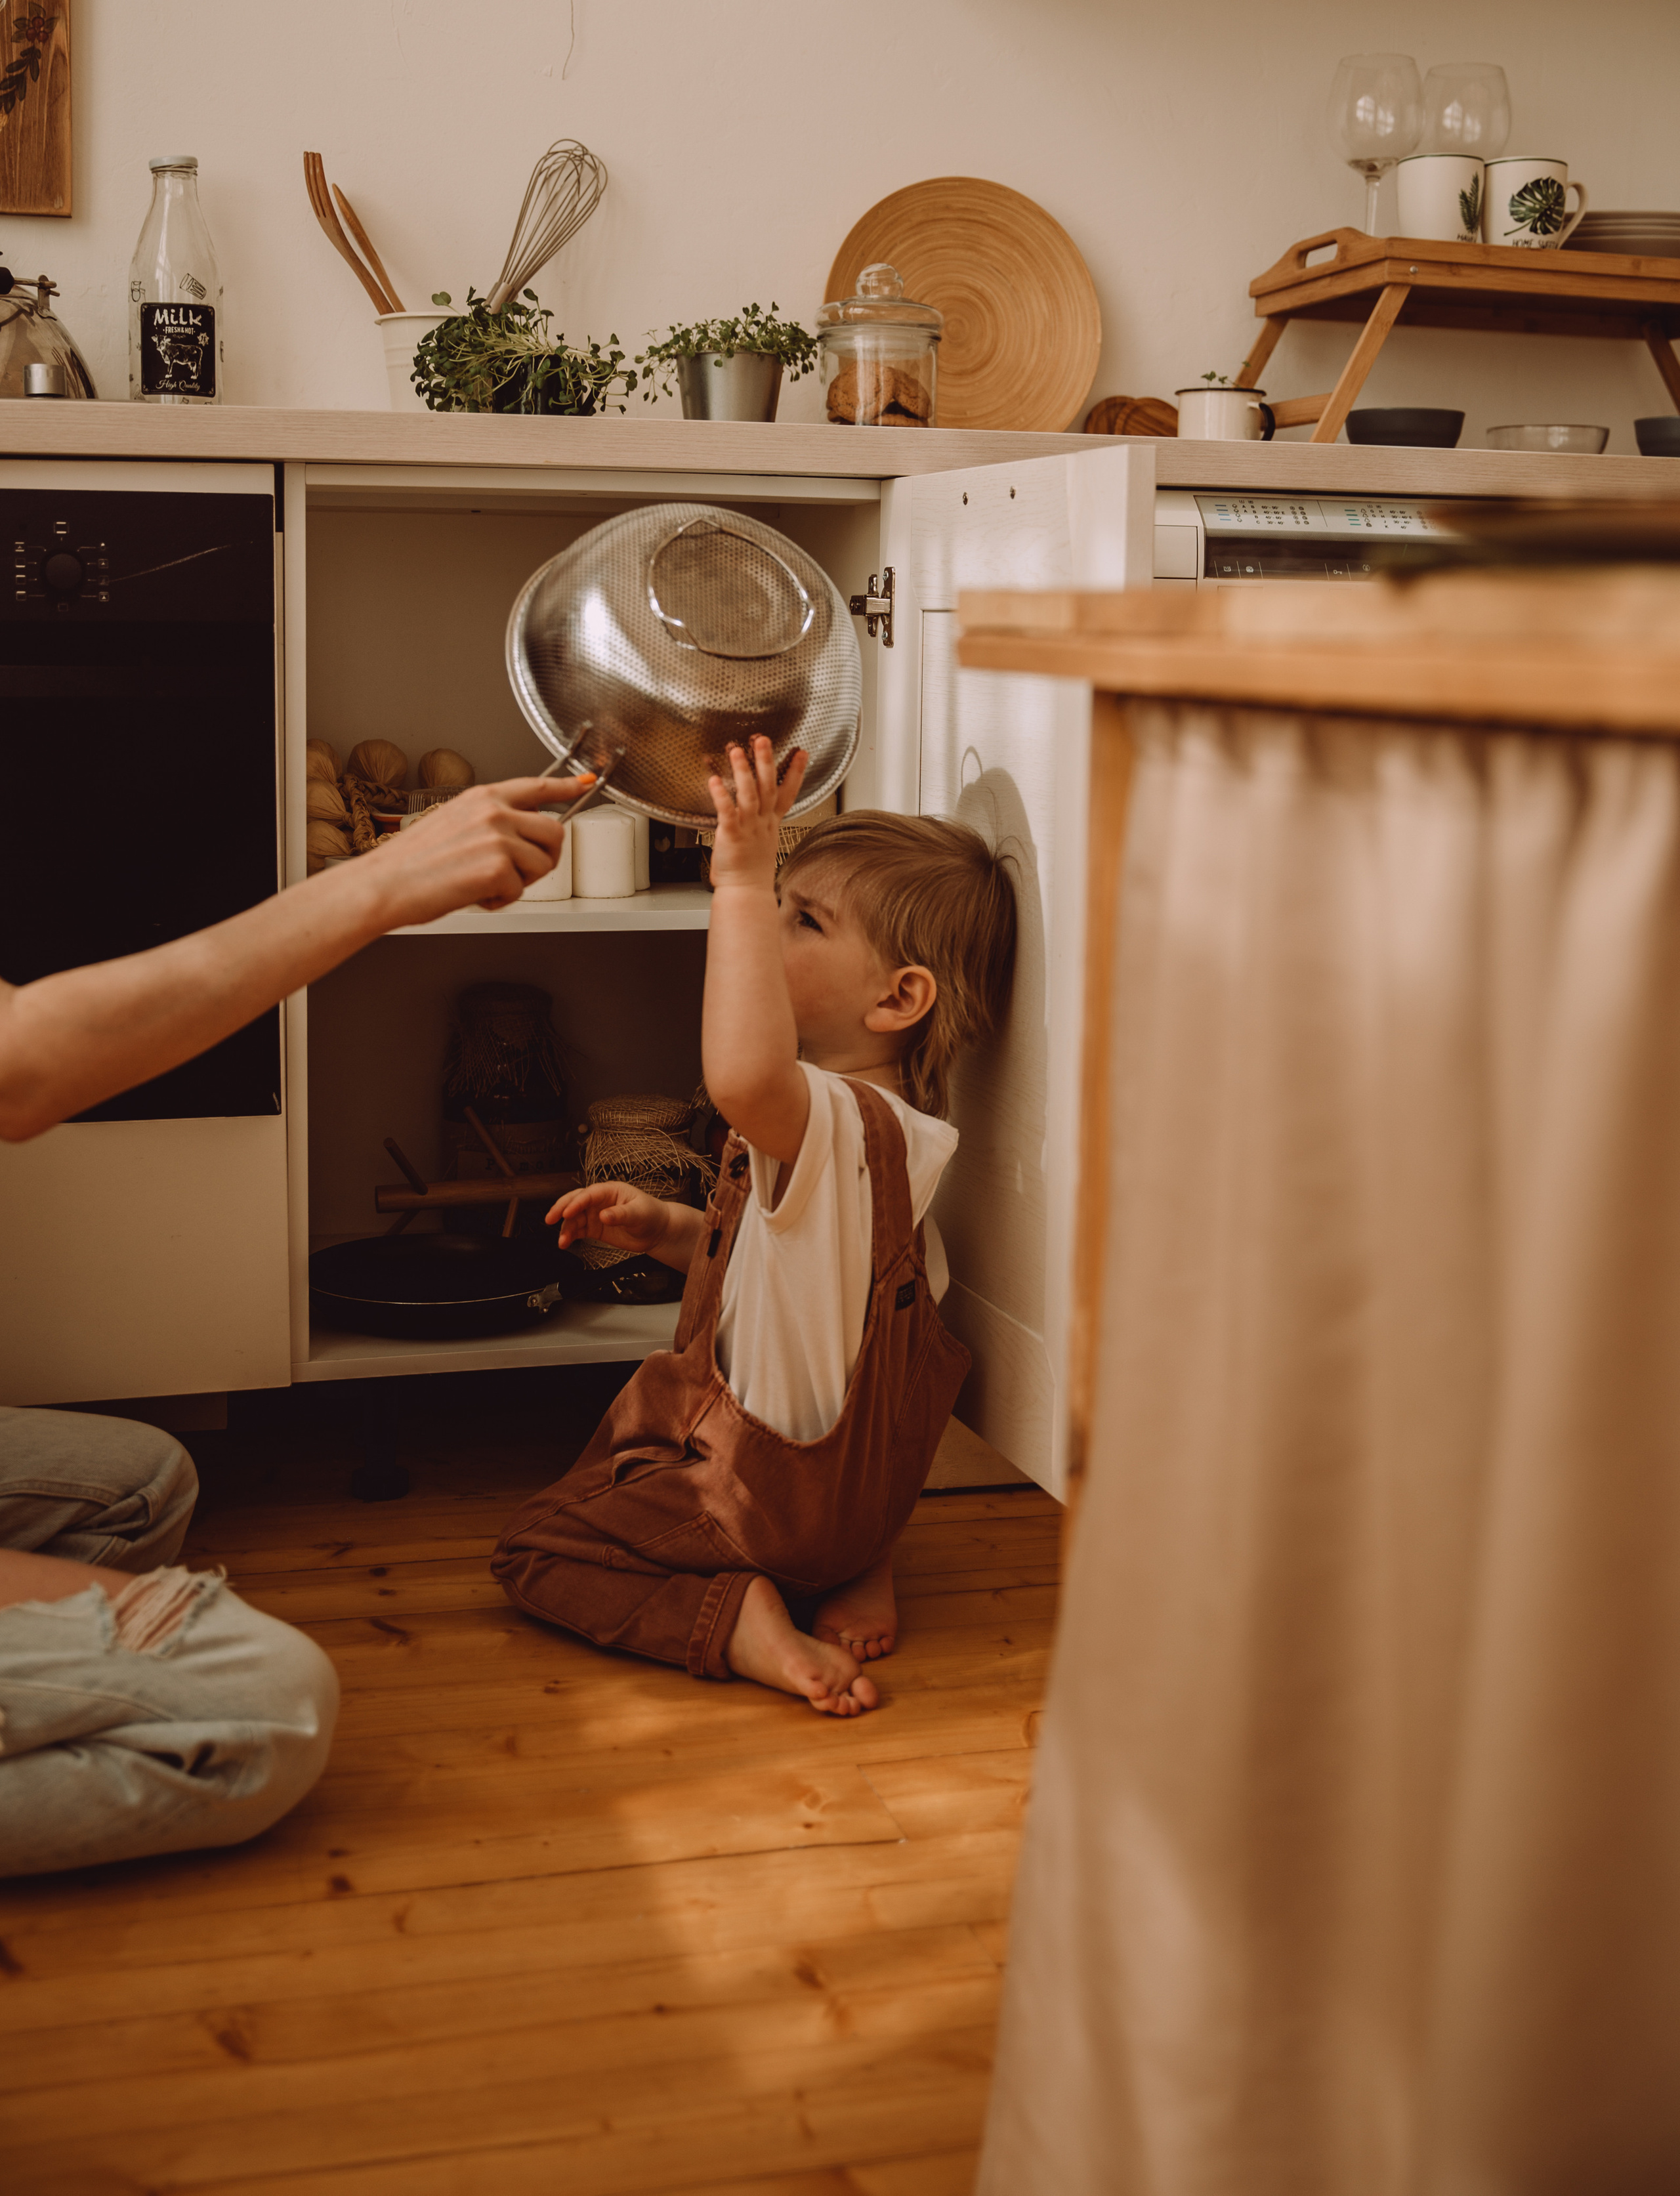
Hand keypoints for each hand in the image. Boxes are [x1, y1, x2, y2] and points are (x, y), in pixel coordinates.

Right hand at [360, 774, 594, 922]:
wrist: (385, 885)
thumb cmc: (411, 863)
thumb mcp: (453, 823)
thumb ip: (490, 822)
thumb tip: (518, 834)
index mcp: (483, 798)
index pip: (537, 786)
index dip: (567, 787)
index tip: (586, 782)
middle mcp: (494, 812)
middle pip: (555, 832)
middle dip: (546, 858)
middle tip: (519, 872)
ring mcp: (497, 837)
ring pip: (542, 864)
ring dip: (520, 882)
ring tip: (484, 883)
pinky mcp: (498, 867)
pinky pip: (520, 891)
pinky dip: (500, 901)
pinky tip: (473, 894)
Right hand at [547, 1181, 673, 1257]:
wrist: (657, 1231)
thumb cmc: (652, 1214)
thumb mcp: (639, 1213)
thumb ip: (621, 1214)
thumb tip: (604, 1215)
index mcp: (610, 1191)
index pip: (588, 1194)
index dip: (576, 1203)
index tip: (568, 1212)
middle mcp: (599, 1201)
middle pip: (574, 1201)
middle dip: (561, 1209)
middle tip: (551, 1218)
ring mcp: (595, 1214)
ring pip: (573, 1218)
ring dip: (565, 1228)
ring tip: (562, 1241)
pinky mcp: (595, 1228)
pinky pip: (577, 1230)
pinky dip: (569, 1236)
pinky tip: (565, 1243)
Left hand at [706, 737, 806, 893]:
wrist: (746, 891)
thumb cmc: (750, 870)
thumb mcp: (762, 841)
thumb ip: (760, 823)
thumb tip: (755, 810)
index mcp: (770, 823)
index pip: (787, 793)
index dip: (795, 772)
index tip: (801, 753)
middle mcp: (762, 822)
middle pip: (768, 787)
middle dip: (766, 762)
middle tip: (763, 740)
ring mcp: (748, 828)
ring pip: (749, 795)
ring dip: (743, 771)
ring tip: (737, 751)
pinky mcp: (732, 835)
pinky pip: (727, 812)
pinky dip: (721, 796)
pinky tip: (714, 781)